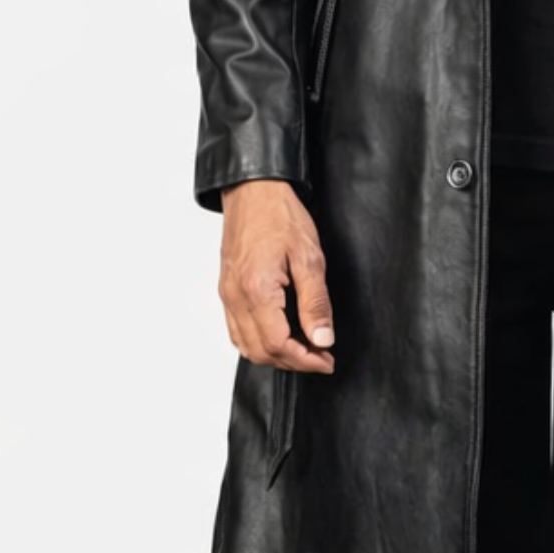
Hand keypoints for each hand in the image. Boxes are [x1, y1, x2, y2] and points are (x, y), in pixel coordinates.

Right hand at [219, 179, 336, 373]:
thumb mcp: (309, 258)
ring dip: (274, 355)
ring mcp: (227, 294)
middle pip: (260, 351)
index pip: (279, 345)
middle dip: (292, 362)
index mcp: (257, 291)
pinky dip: (258, 341)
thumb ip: (316, 303)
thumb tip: (323, 339)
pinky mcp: (226, 289)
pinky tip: (279, 334)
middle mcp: (236, 298)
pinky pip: (236, 329)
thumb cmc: (280, 216)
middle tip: (320, 357)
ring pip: (245, 345)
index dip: (305, 360)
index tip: (327, 360)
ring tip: (304, 349)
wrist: (253, 190)